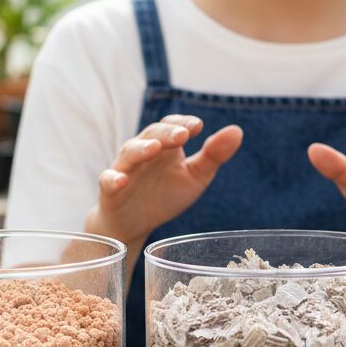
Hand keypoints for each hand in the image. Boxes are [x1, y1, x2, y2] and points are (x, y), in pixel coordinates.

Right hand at [86, 115, 242, 253]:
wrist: (136, 224)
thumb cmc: (166, 195)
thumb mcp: (195, 177)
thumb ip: (213, 155)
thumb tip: (237, 130)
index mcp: (165, 146)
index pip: (172, 125)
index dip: (183, 123)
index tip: (197, 126)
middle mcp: (144, 151)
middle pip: (152, 134)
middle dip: (167, 133)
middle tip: (182, 134)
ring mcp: (125, 169)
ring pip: (130, 152)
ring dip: (141, 149)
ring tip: (154, 148)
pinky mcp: (110, 189)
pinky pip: (108, 180)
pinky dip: (113, 179)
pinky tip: (121, 180)